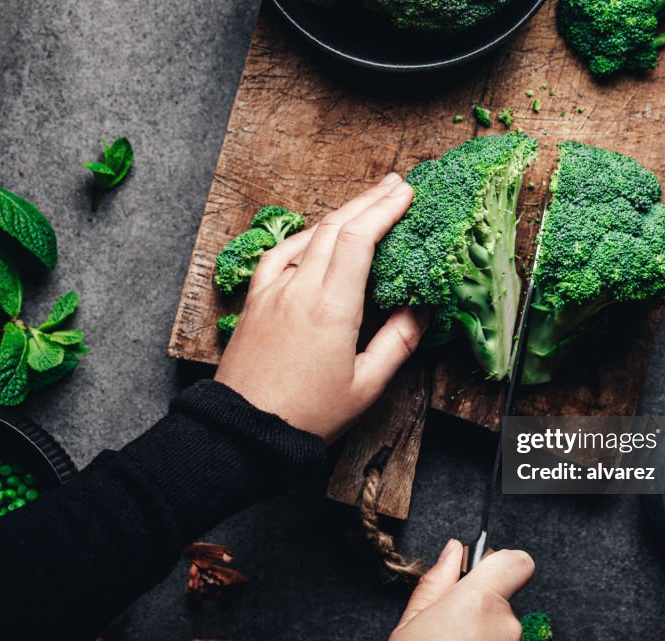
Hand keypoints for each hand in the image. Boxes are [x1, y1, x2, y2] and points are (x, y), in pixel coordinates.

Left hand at [215, 174, 426, 441]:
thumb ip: (397, 342)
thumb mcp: (366, 386)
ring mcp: (272, 292)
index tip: (407, 193)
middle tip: (396, 183)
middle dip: (368, 200)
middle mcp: (299, 290)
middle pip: (335, 226)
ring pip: (308, 236)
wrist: (244, 432)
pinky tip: (314, 236)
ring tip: (365, 203)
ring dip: (339, 214)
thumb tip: (420, 310)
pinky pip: (279, 255)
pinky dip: (303, 237)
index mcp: (331, 307)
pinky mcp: (255, 301)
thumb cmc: (308, 416)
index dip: (384, 209)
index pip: (358, 239)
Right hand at [377, 541, 534, 640]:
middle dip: (483, 615)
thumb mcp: (411, 622)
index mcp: (479, 601)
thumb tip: (454, 550)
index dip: (502, 566)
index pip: (517, 563)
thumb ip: (438, 581)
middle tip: (450, 637)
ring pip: (508, 639)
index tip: (484, 578)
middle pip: (506, 605)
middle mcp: (507, 627)